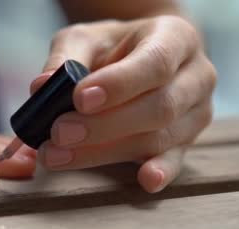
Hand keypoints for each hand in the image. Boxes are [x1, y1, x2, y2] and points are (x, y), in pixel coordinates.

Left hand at [31, 16, 215, 192]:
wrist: (142, 56)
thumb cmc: (113, 47)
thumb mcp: (87, 39)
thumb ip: (65, 58)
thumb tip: (41, 87)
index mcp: (176, 38)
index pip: (155, 62)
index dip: (118, 84)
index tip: (79, 99)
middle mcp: (196, 75)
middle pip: (159, 106)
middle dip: (104, 125)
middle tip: (58, 133)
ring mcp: (196, 112)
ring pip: (158, 138)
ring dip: (105, 151)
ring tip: (57, 156)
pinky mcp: (187, 142)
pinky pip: (175, 160)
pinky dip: (159, 171)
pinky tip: (145, 181)